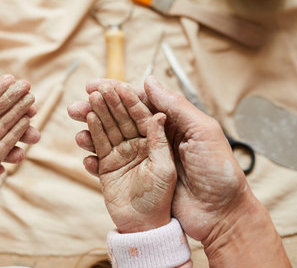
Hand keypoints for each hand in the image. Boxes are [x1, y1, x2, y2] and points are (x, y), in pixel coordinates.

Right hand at [68, 77, 246, 239]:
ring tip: (77, 131)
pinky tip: (86, 156)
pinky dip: (93, 160)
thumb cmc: (218, 171)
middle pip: (116, 118)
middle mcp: (150, 138)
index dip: (114, 92)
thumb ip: (175, 105)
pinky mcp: (133, 179)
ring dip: (90, 133)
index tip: (94, 85)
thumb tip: (149, 81)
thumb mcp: (202, 131)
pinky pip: (107, 166)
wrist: (220, 214)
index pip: (136, 102)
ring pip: (108, 140)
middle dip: (94, 110)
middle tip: (75, 107)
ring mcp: (140, 158)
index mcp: (168, 123)